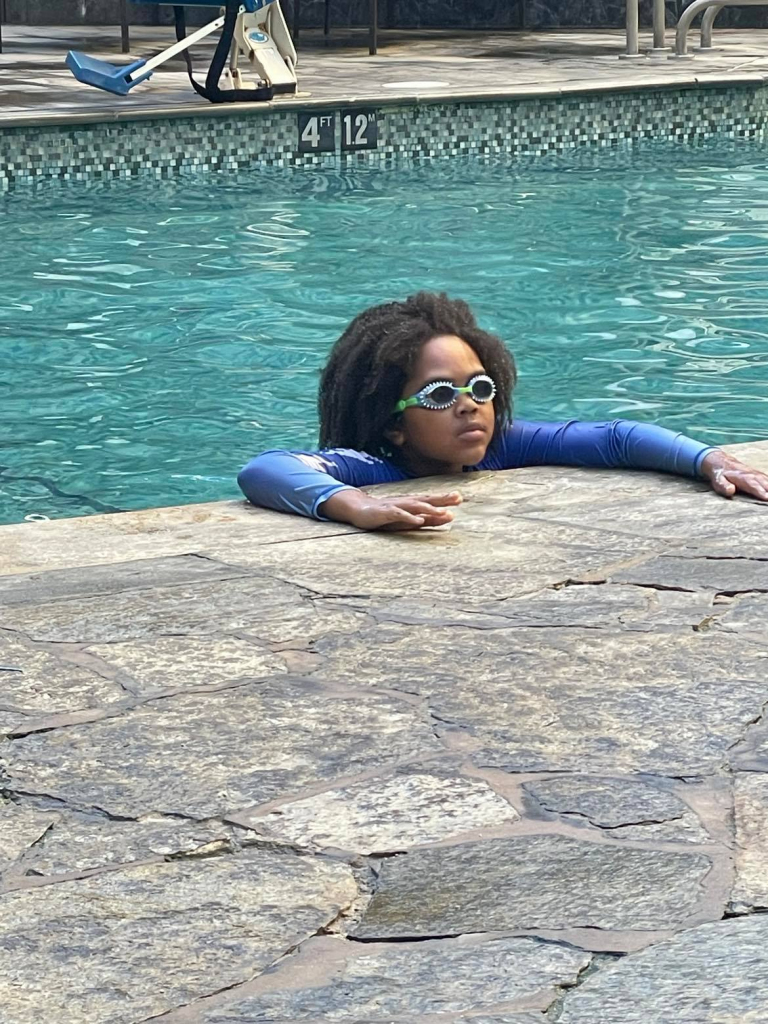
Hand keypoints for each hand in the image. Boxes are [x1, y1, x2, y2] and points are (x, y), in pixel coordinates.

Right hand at [323, 489, 462, 530]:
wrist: (358, 509)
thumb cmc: (386, 515)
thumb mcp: (411, 518)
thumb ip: (429, 519)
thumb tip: (450, 516)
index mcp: (412, 503)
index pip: (431, 500)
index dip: (445, 498)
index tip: (460, 497)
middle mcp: (405, 502)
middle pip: (426, 499)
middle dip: (441, 499)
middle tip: (457, 498)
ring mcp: (395, 506)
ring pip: (414, 506)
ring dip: (429, 508)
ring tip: (442, 511)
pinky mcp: (385, 513)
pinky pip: (399, 515)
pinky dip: (409, 517)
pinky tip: (418, 520)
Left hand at [700, 450, 767, 501]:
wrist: (722, 462)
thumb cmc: (720, 474)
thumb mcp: (717, 480)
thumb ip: (723, 486)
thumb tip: (731, 491)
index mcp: (742, 477)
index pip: (753, 485)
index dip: (760, 492)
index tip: (767, 498)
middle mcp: (752, 475)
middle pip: (765, 483)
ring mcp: (757, 474)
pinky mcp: (759, 475)